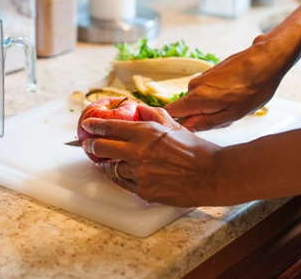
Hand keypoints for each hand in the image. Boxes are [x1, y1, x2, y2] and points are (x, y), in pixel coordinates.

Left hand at [80, 104, 221, 206]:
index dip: (95, 125)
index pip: (111, 126)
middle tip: (88, 144)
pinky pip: (124, 184)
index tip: (87, 125)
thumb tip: (139, 108)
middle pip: (103, 148)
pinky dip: (120, 178)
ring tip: (103, 162)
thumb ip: (154, 115)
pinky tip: (119, 174)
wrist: (212, 175)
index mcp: (146, 133)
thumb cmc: (196, 150)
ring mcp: (139, 174)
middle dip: (92, 145)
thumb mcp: (175, 126)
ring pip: (112, 168)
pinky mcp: (144, 191)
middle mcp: (138, 152)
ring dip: (105, 164)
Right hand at [165, 44, 283, 131]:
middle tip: (225, 117)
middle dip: (202, 116)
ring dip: (212, 107)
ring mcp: (201, 78)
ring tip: (234, 105)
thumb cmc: (254, 87)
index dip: (177, 122)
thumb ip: (205, 123)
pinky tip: (235, 95)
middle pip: (187, 108)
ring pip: (198, 101)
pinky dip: (217, 97)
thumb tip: (187, 128)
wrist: (265, 60)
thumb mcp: (232, 114)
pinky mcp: (210, 73)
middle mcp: (194, 86)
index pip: (170, 112)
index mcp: (196, 98)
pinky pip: (206, 92)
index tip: (195, 127)